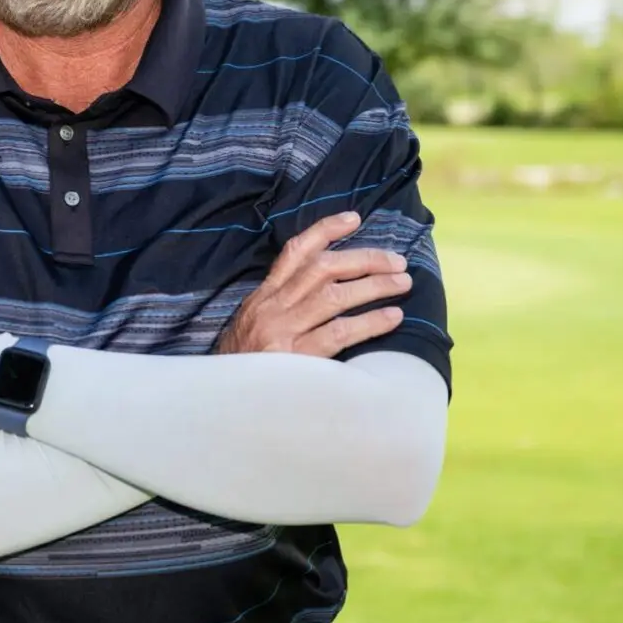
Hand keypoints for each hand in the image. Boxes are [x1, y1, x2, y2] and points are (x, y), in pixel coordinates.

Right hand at [214, 211, 409, 357]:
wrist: (219, 403)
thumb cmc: (243, 364)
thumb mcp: (253, 324)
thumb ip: (282, 305)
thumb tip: (325, 288)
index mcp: (263, 296)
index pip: (295, 252)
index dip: (325, 231)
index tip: (354, 218)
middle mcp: (272, 308)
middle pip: (322, 269)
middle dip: (363, 259)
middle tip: (396, 260)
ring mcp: (282, 332)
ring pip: (334, 296)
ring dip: (373, 286)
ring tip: (403, 283)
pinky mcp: (295, 359)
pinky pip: (338, 333)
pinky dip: (369, 322)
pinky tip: (392, 317)